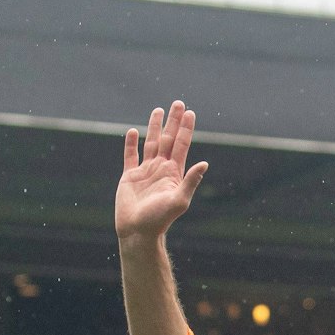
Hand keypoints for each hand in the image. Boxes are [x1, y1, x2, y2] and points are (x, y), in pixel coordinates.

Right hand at [116, 101, 206, 242]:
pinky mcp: (129, 177)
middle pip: (168, 139)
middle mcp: (161, 169)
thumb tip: (204, 163)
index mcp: (174, 173)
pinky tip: (134, 132)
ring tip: (157, 110)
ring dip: (154, 127)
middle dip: (173, 121)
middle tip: (178, 103)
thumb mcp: (179, 200)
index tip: (190, 112)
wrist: (138, 232)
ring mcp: (145, 172)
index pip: (181, 145)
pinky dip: (131, 144)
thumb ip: (191, 181)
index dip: (186, 128)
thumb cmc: (160, 219)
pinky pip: (130, 156)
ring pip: (150, 144)